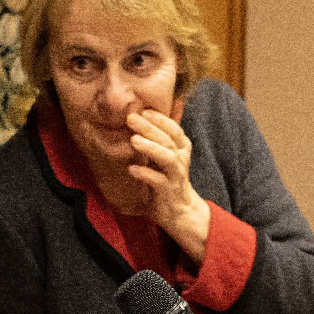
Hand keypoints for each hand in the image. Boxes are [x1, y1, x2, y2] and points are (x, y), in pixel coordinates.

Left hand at [124, 101, 209, 261]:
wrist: (180, 211)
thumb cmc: (170, 178)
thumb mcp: (170, 152)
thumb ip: (170, 130)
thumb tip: (176, 102)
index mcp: (182, 148)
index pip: (174, 129)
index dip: (160, 119)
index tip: (144, 110)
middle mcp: (181, 159)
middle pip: (167, 140)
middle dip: (149, 128)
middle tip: (131, 118)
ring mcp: (175, 175)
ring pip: (167, 158)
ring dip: (150, 148)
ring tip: (133, 141)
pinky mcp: (168, 191)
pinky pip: (158, 181)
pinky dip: (146, 174)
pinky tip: (132, 169)